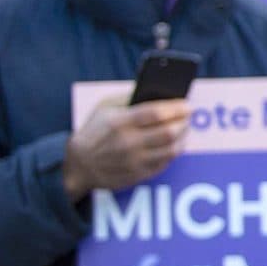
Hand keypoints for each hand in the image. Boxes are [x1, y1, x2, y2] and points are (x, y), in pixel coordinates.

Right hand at [61, 97, 191, 199]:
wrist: (78, 166)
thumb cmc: (94, 131)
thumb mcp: (104, 108)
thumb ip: (128, 97)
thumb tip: (158, 91)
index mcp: (119, 122)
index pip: (156, 113)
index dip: (176, 107)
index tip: (186, 104)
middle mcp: (128, 143)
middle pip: (169, 132)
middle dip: (184, 122)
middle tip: (188, 116)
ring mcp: (134, 161)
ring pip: (172, 149)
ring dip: (183, 137)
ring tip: (184, 129)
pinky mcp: (139, 175)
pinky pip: (166, 162)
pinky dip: (174, 151)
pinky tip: (174, 143)